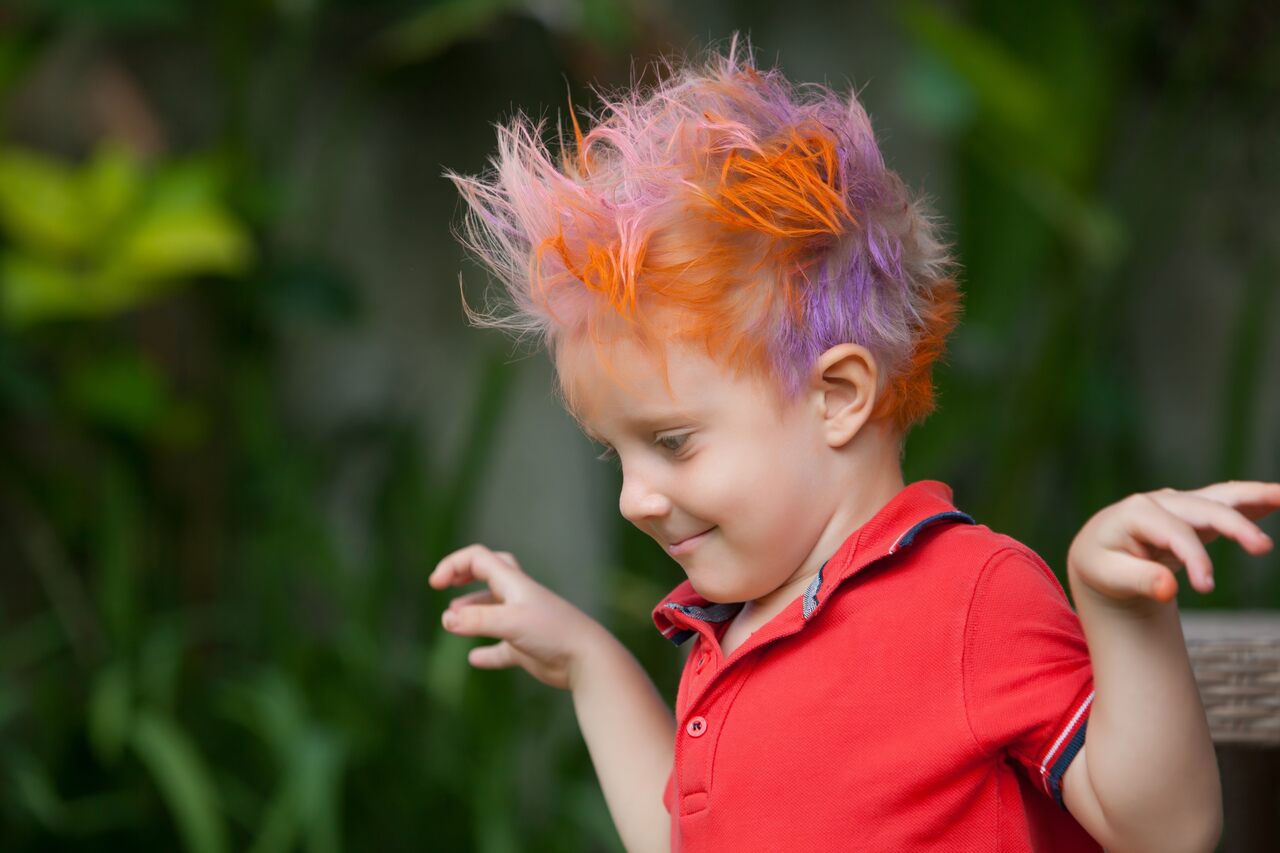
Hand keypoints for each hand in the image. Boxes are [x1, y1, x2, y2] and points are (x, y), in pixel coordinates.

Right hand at [429, 544, 608, 689]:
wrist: (587, 660)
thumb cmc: (553, 633)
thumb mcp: (511, 622)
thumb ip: (478, 620)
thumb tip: (447, 619)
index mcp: (514, 584)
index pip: (479, 559)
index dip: (454, 565)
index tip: (436, 584)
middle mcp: (518, 599)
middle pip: (489, 574)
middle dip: (464, 575)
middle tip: (443, 585)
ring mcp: (522, 623)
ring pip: (492, 611)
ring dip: (471, 613)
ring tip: (451, 624)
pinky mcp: (526, 648)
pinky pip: (501, 648)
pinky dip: (486, 652)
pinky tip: (475, 658)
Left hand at [1066, 481, 1279, 604]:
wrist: (1098, 552)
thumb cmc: (1102, 564)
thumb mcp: (1108, 576)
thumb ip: (1138, 580)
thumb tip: (1169, 589)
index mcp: (1135, 512)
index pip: (1174, 533)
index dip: (1195, 558)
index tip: (1206, 588)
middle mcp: (1159, 501)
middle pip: (1204, 509)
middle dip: (1235, 525)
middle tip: (1263, 548)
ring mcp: (1179, 504)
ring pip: (1221, 497)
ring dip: (1254, 496)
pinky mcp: (1194, 514)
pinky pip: (1226, 504)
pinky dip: (1252, 501)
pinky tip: (1277, 499)